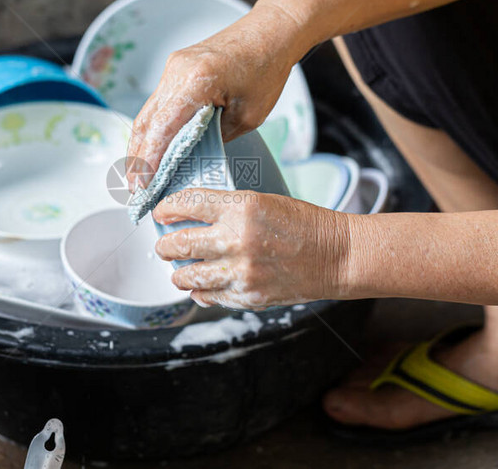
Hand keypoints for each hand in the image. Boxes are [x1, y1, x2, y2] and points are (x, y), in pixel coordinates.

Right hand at [126, 0, 306, 188]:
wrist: (271, 31)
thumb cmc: (266, 70)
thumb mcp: (248, 116)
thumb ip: (216, 136)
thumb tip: (191, 157)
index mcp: (197, 80)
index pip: (163, 128)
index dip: (150, 162)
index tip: (144, 187)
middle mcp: (177, 71)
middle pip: (146, 122)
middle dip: (138, 159)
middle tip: (136, 190)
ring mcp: (173, 68)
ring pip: (148, 113)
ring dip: (141, 145)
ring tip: (139, 176)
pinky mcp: (176, 68)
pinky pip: (158, 103)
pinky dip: (153, 129)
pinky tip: (152, 149)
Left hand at [152, 188, 350, 309]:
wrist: (337, 256)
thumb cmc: (304, 225)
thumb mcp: (262, 201)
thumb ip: (225, 210)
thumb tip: (189, 220)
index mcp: (241, 207)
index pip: (186, 204)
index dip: (166, 209)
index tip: (160, 213)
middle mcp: (236, 239)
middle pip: (178, 243)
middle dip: (164, 245)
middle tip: (164, 245)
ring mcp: (241, 271)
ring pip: (186, 276)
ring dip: (178, 272)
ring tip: (179, 269)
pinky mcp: (247, 296)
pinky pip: (208, 296)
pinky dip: (200, 291)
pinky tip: (203, 285)